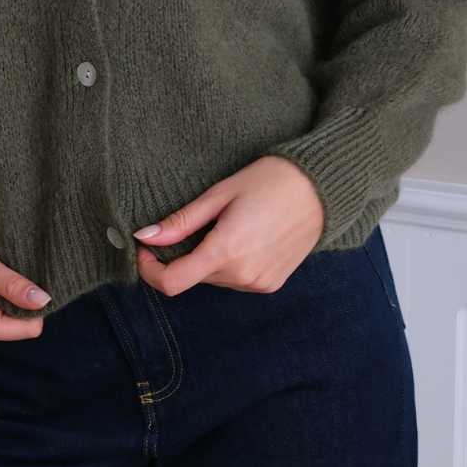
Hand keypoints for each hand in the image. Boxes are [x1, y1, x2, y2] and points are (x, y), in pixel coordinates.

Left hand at [133, 155, 324, 297]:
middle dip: (183, 255)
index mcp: (226, 251)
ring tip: (228, 225)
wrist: (321, 188)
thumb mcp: (219, 195)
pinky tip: (245, 237)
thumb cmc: (269, 181)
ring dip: (207, 259)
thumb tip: (145, 237)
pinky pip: (235, 281)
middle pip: (192, 278)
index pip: (171, 283)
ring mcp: (259, 284)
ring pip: (213, 280)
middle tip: (197, 222)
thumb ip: (181, 222)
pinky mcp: (271, 284)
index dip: (149, 270)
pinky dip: (228, 264)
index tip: (146, 248)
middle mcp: (243, 276)